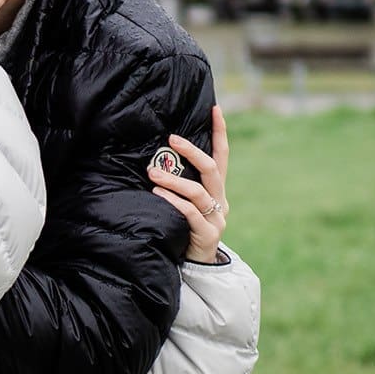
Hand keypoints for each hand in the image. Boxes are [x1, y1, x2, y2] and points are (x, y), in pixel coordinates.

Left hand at [148, 105, 230, 263]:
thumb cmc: (186, 226)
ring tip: (152, 173)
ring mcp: (216, 218)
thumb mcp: (189, 202)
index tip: (215, 108)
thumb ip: (182, 182)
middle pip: (211, 169)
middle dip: (192, 152)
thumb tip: (157, 157)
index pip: (222, 155)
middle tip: (171, 139)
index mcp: (217, 189)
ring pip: (197, 192)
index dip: (220, 132)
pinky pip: (189, 213)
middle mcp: (220, 200)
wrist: (199, 264)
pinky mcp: (207, 234)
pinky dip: (173, 201)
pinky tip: (158, 194)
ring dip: (173, 180)